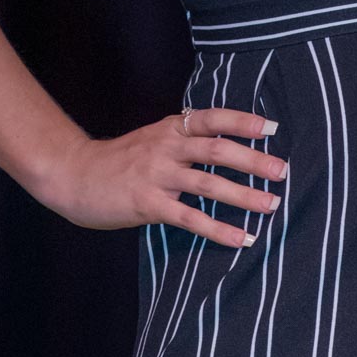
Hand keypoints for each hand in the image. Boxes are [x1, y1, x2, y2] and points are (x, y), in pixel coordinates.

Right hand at [37, 107, 287, 248]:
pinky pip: (189, 218)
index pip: (212, 119)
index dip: (243, 122)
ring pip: (207, 184)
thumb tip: (226, 145)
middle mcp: (166, 148)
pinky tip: (240, 238)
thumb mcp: (153, 139)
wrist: (74, 174)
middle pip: (216, 150)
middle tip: (282, 170)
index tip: (273, 128)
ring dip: (242, 195)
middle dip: (253, 160)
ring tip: (270, 205)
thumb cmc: (119, 160)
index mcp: (170, 129)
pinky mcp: (147, 204)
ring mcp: (156, 176)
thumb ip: (184, 141)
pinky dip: (218, 228)